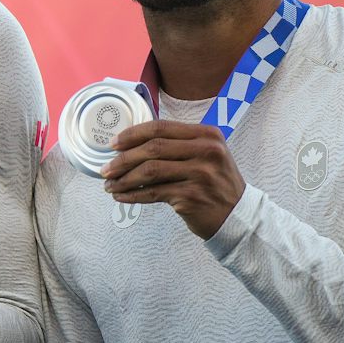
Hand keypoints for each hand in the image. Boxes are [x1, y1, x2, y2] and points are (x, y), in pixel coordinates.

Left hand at [102, 119, 245, 238]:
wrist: (237, 214)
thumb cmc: (214, 183)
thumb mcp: (205, 155)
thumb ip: (177, 145)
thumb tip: (128, 146)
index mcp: (207, 135)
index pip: (161, 127)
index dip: (132, 135)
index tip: (113, 144)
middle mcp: (206, 151)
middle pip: (152, 148)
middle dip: (123, 159)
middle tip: (105, 169)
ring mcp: (201, 174)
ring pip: (149, 171)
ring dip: (124, 179)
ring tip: (110, 185)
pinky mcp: (192, 196)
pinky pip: (153, 193)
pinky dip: (132, 195)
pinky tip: (121, 196)